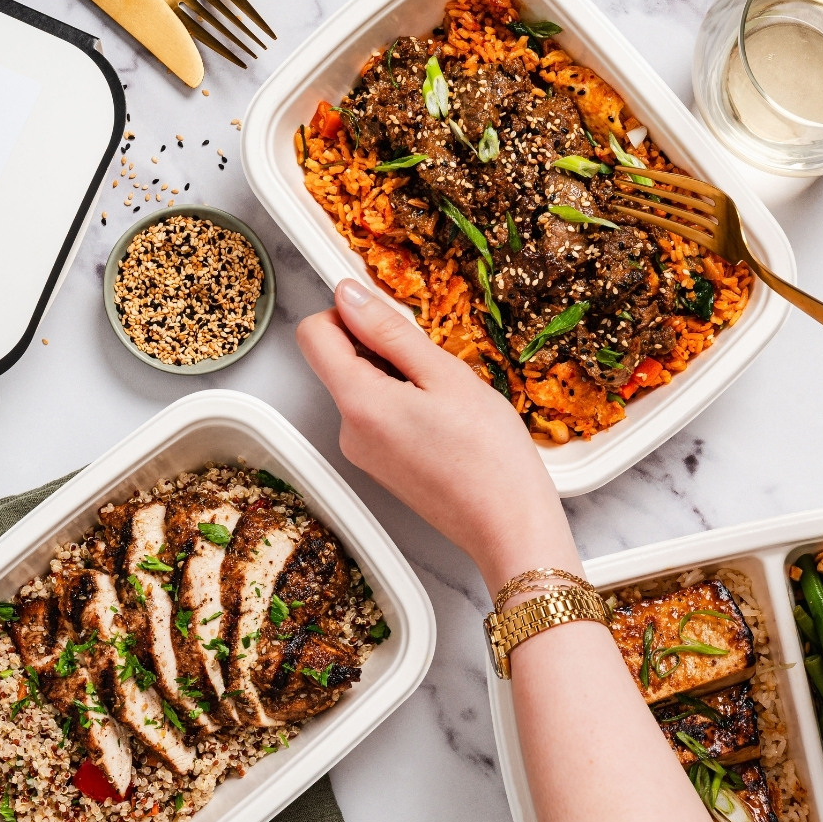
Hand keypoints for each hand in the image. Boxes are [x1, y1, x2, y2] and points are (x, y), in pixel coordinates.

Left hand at [296, 280, 579, 591]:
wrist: (508, 525)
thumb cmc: (490, 454)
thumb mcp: (445, 375)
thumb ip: (389, 331)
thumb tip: (348, 295)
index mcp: (358, 403)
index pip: (314, 334)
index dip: (347, 313)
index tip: (389, 319)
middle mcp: (347, 431)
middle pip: (339, 361)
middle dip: (381, 348)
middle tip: (435, 369)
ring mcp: (362, 453)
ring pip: (363, 388)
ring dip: (399, 378)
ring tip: (447, 402)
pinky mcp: (380, 467)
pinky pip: (378, 416)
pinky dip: (405, 404)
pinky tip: (444, 421)